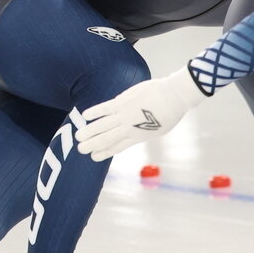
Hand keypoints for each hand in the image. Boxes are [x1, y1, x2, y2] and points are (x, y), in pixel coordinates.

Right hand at [74, 67, 207, 160]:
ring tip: (78, 137)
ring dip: (89, 132)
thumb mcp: (158, 130)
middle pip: (106, 139)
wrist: (175, 96)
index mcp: (138, 137)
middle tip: (80, 149)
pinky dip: (95, 112)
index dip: (104, 153)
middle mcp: (129, 128)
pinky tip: (84, 115)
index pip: (117, 147)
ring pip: (103, 126)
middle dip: (92, 145)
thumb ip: (142, 131)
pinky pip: (106, 107)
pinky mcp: (124, 101)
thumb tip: (131, 132)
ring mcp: (125, 115)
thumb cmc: (170, 112)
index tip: (93, 156)